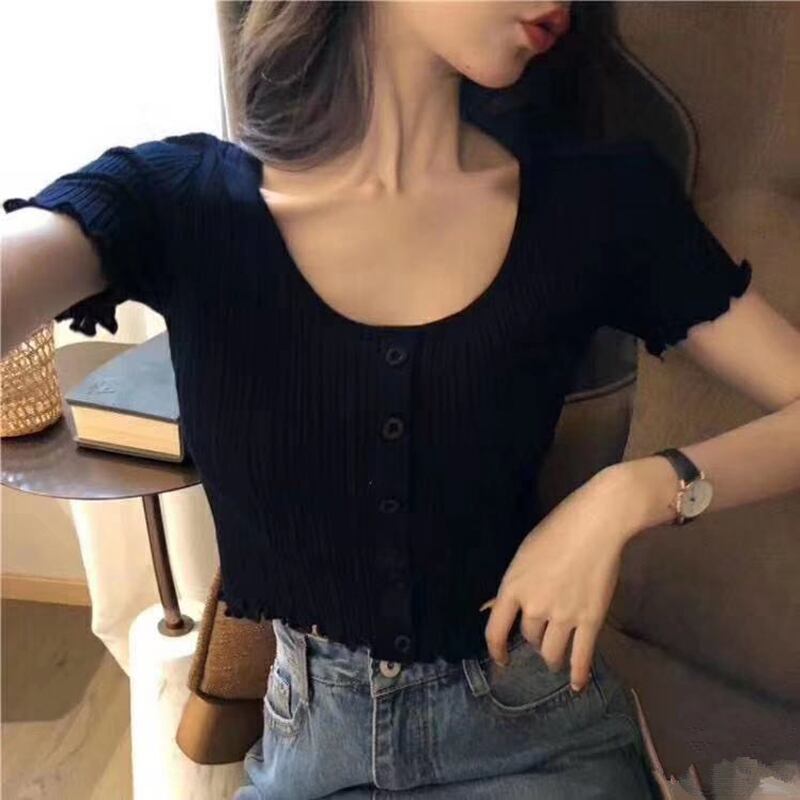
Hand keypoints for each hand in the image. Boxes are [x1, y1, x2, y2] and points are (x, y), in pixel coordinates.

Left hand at [479, 469, 637, 692]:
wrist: (594, 526)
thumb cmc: (556, 532)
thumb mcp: (524, 556)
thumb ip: (513, 587)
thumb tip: (494, 608)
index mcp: (513, 587)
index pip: (495, 630)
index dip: (497, 649)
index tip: (502, 658)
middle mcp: (534, 607)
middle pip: (529, 637)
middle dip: (534, 639)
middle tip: (542, 637)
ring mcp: (563, 616)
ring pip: (551, 651)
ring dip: (552, 657)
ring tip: (554, 658)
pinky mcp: (590, 620)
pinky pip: (581, 655)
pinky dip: (578, 673)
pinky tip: (576, 684)